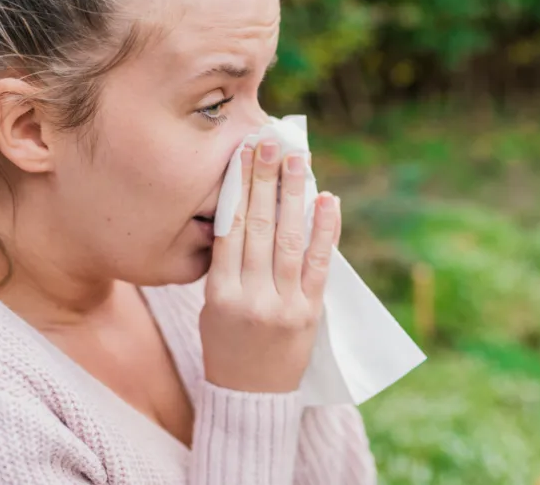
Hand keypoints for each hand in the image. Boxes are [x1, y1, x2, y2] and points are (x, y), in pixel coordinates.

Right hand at [201, 140, 340, 393]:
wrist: (251, 396)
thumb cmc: (227, 344)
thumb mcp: (212, 305)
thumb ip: (227, 263)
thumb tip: (247, 208)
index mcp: (219, 294)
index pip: (229, 229)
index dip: (237, 188)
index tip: (243, 155)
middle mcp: (250, 297)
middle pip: (259, 227)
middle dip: (265, 180)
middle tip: (270, 143)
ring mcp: (283, 305)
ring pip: (289, 239)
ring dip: (294, 194)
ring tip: (297, 159)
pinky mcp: (310, 312)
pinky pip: (318, 264)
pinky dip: (324, 230)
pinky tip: (327, 199)